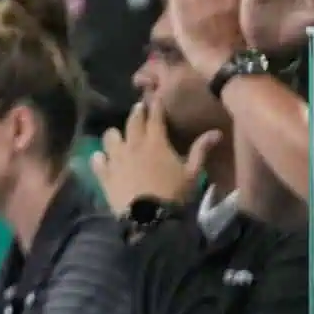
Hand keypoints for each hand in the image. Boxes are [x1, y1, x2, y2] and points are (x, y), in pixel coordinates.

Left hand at [89, 98, 218, 216]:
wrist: (149, 217)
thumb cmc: (174, 194)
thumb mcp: (193, 173)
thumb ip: (201, 151)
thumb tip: (216, 132)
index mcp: (155, 142)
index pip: (154, 118)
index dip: (155, 106)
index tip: (154, 97)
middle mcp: (132, 144)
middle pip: (131, 122)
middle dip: (136, 113)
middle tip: (138, 108)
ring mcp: (115, 157)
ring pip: (110, 136)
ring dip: (115, 134)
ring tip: (119, 136)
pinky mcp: (103, 172)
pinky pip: (97, 159)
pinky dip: (100, 157)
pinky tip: (102, 159)